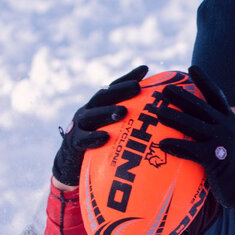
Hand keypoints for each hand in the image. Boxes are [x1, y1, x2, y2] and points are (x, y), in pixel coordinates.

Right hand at [52, 66, 147, 188]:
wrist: (72, 165)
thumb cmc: (101, 145)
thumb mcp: (115, 130)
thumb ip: (132, 119)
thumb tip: (162, 111)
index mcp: (98, 106)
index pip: (113, 88)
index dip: (127, 78)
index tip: (145, 69)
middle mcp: (87, 111)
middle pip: (102, 98)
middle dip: (119, 91)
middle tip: (137, 88)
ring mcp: (79, 126)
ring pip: (91, 116)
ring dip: (107, 113)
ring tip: (123, 112)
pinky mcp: (74, 143)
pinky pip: (84, 140)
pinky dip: (94, 138)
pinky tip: (106, 137)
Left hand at [157, 65, 234, 210]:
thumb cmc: (234, 170)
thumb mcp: (230, 145)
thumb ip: (217, 133)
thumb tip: (195, 125)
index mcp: (230, 121)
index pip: (217, 95)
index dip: (205, 80)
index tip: (192, 68)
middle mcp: (228, 127)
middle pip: (201, 106)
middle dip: (181, 96)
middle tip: (164, 89)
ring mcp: (222, 142)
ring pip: (193, 125)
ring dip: (174, 118)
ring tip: (157, 113)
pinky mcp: (216, 159)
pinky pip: (191, 150)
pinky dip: (175, 147)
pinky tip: (161, 145)